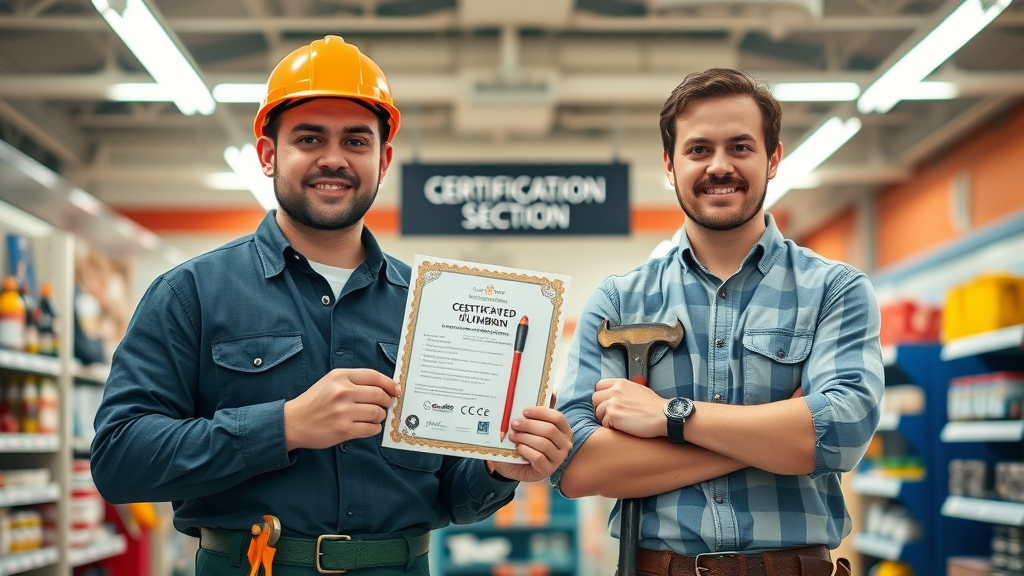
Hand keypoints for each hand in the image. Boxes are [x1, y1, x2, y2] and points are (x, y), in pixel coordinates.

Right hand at [283, 368, 399, 450]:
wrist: (294, 422)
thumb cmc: (315, 401)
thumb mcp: (331, 381)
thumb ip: (355, 381)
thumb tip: (385, 388)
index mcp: (340, 376)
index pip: (374, 377)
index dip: (389, 384)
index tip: (396, 390)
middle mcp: (342, 392)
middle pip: (379, 395)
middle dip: (386, 401)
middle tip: (385, 405)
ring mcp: (343, 412)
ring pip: (377, 413)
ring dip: (380, 416)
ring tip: (374, 416)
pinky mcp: (344, 429)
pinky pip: (371, 428)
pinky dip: (374, 428)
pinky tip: (368, 426)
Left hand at [487, 407, 571, 481]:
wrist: (514, 465)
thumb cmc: (525, 443)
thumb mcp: (530, 429)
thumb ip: (533, 417)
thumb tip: (527, 401)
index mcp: (564, 431)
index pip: (557, 418)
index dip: (541, 412)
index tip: (524, 411)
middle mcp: (565, 445)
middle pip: (550, 430)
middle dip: (529, 425)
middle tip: (514, 424)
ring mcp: (558, 459)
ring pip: (544, 444)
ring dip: (525, 438)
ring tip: (513, 436)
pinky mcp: (548, 470)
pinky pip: (538, 457)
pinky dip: (526, 450)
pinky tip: (518, 447)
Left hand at [592, 378, 668, 437]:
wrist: (663, 415)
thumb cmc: (654, 405)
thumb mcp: (638, 389)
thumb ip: (624, 390)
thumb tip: (615, 394)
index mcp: (620, 383)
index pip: (599, 385)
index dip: (601, 395)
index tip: (606, 402)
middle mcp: (614, 391)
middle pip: (594, 399)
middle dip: (600, 407)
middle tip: (610, 414)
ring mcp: (612, 403)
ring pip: (597, 412)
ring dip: (605, 419)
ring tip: (619, 422)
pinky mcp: (613, 416)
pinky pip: (604, 424)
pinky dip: (611, 427)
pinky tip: (622, 427)